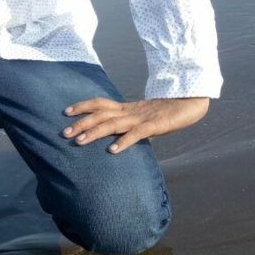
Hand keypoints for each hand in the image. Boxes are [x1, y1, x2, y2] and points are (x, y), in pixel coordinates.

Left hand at [62, 96, 209, 153]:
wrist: (191, 103)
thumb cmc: (167, 113)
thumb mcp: (145, 119)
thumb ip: (131, 126)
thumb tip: (119, 138)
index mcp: (127, 108)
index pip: (100, 104)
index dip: (83, 106)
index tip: (66, 111)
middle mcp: (130, 112)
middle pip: (101, 115)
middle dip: (81, 123)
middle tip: (64, 132)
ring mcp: (141, 118)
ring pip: (113, 124)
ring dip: (95, 132)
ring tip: (79, 141)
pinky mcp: (155, 126)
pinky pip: (136, 134)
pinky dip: (123, 142)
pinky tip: (112, 151)